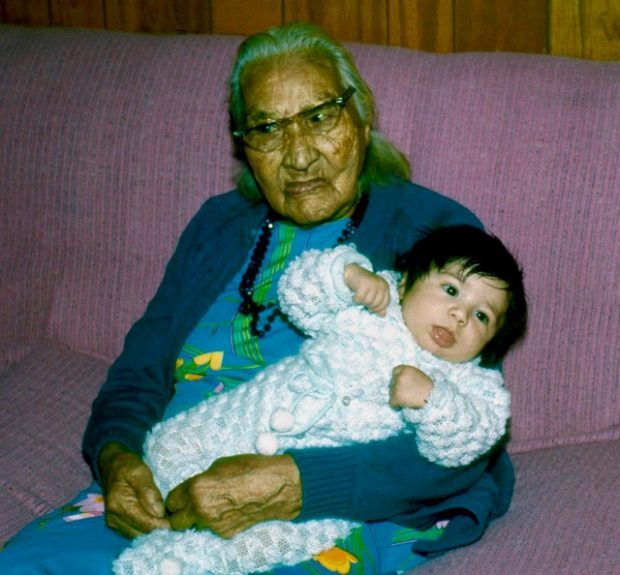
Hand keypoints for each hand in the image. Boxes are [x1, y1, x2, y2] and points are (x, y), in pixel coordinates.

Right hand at [98, 442, 169, 537]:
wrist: (112, 465)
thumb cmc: (128, 466)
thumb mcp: (140, 471)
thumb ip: (149, 492)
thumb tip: (160, 513)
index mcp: (119, 504)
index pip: (144, 523)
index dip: (162, 525)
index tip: (176, 521)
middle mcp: (114, 518)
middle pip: (142, 533)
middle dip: (159, 529)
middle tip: (175, 521)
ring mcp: (114, 523)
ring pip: (138, 536)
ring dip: (153, 531)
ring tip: (167, 521)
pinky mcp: (116, 524)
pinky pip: (134, 532)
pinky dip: (146, 529)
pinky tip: (156, 522)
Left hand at [166, 453, 300, 537]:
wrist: (275, 486)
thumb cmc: (250, 468)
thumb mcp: (220, 465)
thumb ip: (202, 480)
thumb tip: (196, 488)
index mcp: (196, 488)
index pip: (171, 501)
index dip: (176, 498)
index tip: (181, 497)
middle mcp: (200, 509)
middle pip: (176, 522)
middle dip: (180, 514)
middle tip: (189, 506)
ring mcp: (213, 524)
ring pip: (194, 527)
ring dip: (198, 519)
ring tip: (214, 505)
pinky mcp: (225, 533)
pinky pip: (212, 529)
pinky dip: (216, 522)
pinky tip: (229, 510)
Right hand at [344, 263, 389, 315]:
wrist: (352, 272)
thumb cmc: (363, 284)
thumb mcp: (373, 294)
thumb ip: (379, 304)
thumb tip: (383, 315)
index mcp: (385, 286)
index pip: (385, 303)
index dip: (378, 308)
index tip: (371, 308)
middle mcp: (381, 284)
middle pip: (376, 304)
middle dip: (368, 305)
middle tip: (363, 300)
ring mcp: (373, 283)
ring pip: (368, 302)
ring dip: (361, 302)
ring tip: (359, 296)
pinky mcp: (364, 283)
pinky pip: (359, 298)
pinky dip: (355, 299)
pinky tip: (354, 295)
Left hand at [389, 364, 433, 408]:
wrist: (435, 400)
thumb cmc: (430, 390)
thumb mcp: (420, 376)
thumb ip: (409, 375)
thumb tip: (400, 378)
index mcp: (407, 369)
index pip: (395, 371)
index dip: (398, 378)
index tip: (402, 384)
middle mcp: (400, 376)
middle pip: (392, 382)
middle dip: (397, 388)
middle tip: (407, 394)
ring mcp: (397, 387)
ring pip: (391, 392)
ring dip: (397, 396)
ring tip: (408, 400)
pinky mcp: (396, 397)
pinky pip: (391, 402)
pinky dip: (396, 405)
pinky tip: (404, 406)